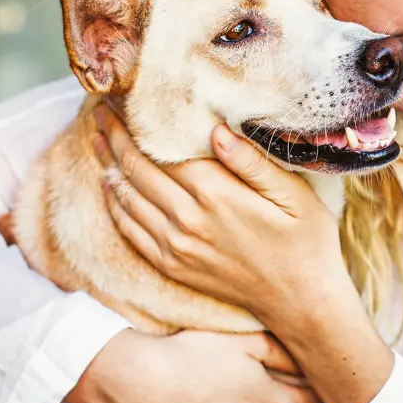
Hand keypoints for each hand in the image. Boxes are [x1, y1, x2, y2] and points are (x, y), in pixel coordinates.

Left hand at [91, 104, 349, 326]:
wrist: (301, 302)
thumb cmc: (306, 242)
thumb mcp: (294, 195)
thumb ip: (252, 162)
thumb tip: (216, 129)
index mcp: (217, 195)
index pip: (161, 151)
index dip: (136, 125)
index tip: (121, 100)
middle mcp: (188, 221)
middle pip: (137, 170)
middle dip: (114, 137)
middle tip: (100, 111)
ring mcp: (176, 247)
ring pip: (127, 199)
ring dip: (108, 166)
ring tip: (97, 139)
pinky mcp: (173, 266)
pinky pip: (131, 231)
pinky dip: (115, 205)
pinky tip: (111, 186)